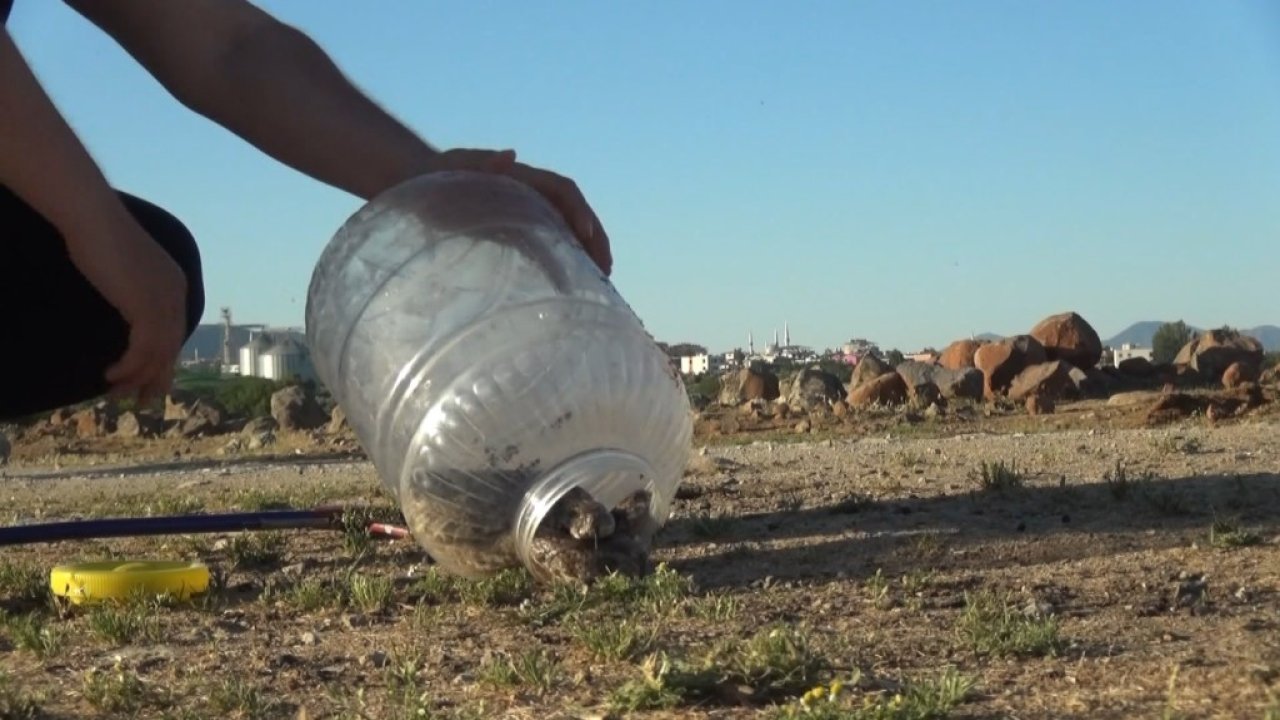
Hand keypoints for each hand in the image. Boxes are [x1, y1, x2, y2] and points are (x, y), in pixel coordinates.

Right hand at [64, 211, 188, 406]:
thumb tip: (123, 306)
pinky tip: (111, 375)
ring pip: (158, 353)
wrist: (93, 217)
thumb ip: (130, 290)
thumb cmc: (99, 236)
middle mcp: (176, 294)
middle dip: (156, 376)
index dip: (163, 357)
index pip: (174, 330)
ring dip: (137, 377)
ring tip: (117, 393)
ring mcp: (164, 302)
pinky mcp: (147, 308)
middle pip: (171, 346)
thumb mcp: (122, 269)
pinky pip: (143, 349)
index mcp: (174, 284)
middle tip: (141, 399)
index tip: (149, 377)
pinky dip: (129, 367)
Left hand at [424, 148, 612, 275]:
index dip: (579, 210)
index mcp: (522, 178)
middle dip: (595, 238)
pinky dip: (561, 266)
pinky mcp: (514, 235)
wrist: (415, 185)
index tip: (586, 234)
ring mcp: (525, 216)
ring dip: (587, 253)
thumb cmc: (434, 173)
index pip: (562, 190)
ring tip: (602, 279)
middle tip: (607, 268)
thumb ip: (478, 161)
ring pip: (567, 233)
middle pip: (575, 214)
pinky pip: (546, 250)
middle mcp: (531, 196)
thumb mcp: (453, 165)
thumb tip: (509, 156)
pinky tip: (569, 287)